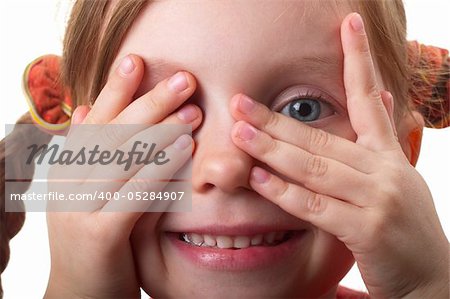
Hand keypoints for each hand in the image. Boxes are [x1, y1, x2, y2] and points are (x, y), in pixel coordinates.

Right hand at [45, 55, 201, 297]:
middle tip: (184, 79)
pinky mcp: (99, 234)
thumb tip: (83, 111)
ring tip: (192, 110)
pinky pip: (134, 192)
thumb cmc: (97, 242)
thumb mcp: (91, 194)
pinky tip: (184, 148)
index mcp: (68, 171)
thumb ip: (93, 156)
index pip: (93, 122)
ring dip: (162, 130)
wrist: (80, 296)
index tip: (137, 61)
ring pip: (124, 159)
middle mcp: (69, 183)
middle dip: (149, 102)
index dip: (114, 90)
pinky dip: (160, 167)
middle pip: (112, 133)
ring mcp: (80, 208)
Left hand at [230, 13, 447, 297]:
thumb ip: (376, 142)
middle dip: (276, 119)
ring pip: (314, 167)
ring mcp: (377, 198)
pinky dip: (284, 193)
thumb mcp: (394, 177)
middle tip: (240, 102)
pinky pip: (316, 207)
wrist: (432, 278)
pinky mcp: (368, 230)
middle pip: (321, 136)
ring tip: (238, 133)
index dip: (359, 59)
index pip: (370, 98)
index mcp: (388, 153)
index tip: (348, 23)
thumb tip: (377, 99)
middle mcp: (383, 169)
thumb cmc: (401, 226)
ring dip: (272, 149)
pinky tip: (258, 179)